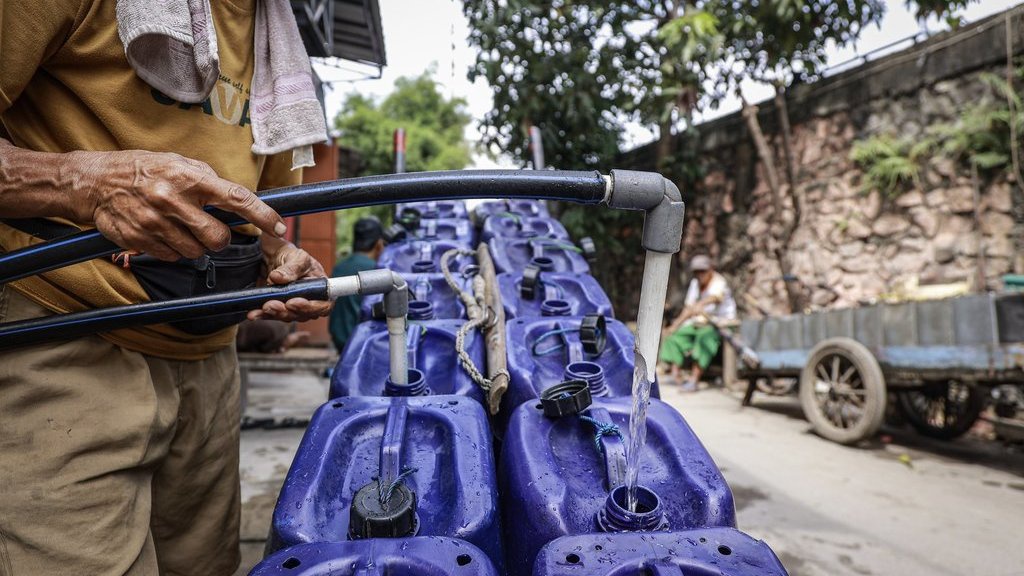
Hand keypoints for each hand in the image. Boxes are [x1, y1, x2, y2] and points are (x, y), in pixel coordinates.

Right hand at [68, 149, 286, 260]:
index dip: (262, 215)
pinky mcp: (139, 241)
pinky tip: (163, 233)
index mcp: (188, 178)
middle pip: (218, 238)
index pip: (236, 198)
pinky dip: (174, 251)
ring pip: (196, 253)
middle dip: (221, 239)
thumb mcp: (178, 163)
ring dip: (196, 246)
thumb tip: (239, 200)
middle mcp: (172, 200)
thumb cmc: (145, 170)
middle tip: (211, 230)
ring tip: (181, 228)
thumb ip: (209, 180)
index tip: (280, 227)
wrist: (96, 182)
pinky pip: (172, 258)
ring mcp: (154, 223)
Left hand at [248, 236, 331, 321]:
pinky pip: (272, 315)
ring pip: (288, 316)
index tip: (293, 302)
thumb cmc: (290, 253)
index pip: (324, 305)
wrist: (270, 255)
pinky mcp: (278, 307)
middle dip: (287, 311)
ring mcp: (293, 305)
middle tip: (271, 304)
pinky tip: (254, 313)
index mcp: (319, 287)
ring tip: (263, 307)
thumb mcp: (295, 256)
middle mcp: (309, 299)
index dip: (311, 308)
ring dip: (274, 314)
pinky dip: (263, 315)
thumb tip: (278, 278)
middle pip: (304, 314)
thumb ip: (291, 268)